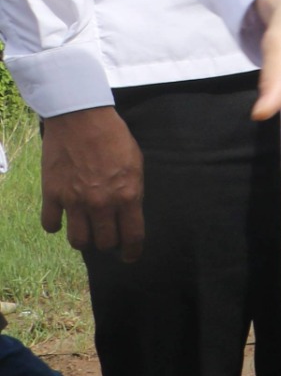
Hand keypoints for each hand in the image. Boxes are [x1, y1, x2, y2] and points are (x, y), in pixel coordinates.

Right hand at [39, 104, 145, 258]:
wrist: (82, 119)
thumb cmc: (114, 137)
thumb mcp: (136, 164)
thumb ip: (132, 191)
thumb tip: (130, 212)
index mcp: (128, 196)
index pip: (132, 237)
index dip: (132, 252)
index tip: (129, 256)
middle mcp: (101, 204)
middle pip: (104, 243)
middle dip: (108, 244)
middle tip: (107, 238)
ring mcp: (74, 201)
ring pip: (78, 240)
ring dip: (83, 239)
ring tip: (86, 231)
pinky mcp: (52, 195)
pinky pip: (50, 225)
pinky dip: (55, 225)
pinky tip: (61, 219)